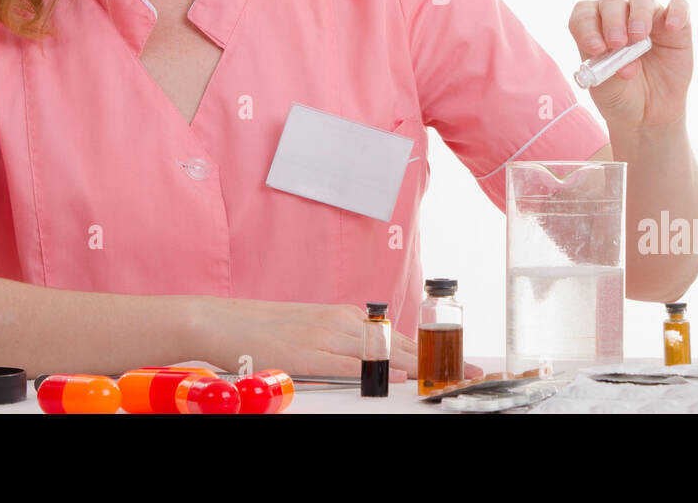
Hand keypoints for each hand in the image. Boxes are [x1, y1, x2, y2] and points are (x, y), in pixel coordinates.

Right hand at [190, 298, 483, 382]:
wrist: (224, 321)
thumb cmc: (266, 330)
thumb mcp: (314, 331)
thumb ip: (345, 344)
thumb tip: (374, 361)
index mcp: (346, 317)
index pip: (401, 336)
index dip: (434, 350)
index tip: (463, 362)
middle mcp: (344, 322)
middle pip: (402, 344)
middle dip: (439, 360)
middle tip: (472, 373)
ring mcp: (328, 337)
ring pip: (385, 354)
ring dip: (419, 369)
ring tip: (448, 379)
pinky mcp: (311, 354)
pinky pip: (352, 365)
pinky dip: (380, 372)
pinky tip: (399, 378)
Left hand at [568, 0, 692, 132]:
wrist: (649, 113)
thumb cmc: (621, 96)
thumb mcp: (608, 90)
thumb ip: (610, 71)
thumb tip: (623, 60)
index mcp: (594, 29)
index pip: (584, 14)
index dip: (587, 27)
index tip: (596, 48)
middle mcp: (619, 16)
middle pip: (612, 1)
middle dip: (613, 20)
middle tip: (617, 43)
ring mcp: (648, 18)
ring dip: (639, 13)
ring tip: (639, 38)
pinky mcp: (676, 26)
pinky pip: (679, 6)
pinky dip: (676, 11)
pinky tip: (671, 26)